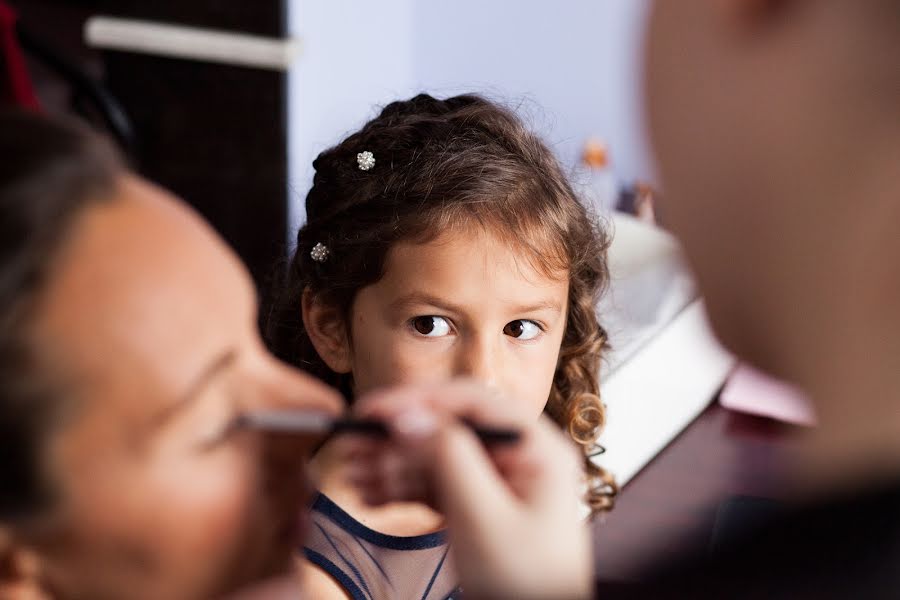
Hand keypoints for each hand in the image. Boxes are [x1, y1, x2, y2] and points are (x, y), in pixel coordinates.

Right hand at [348, 381, 593, 599]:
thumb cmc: (528, 582)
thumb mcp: (484, 519)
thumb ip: (449, 460)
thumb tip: (410, 415)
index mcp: (535, 446)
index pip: (470, 401)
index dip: (417, 400)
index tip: (370, 412)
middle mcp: (517, 455)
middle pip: (449, 427)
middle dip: (398, 435)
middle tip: (351, 444)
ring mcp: (498, 482)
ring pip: (437, 457)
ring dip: (392, 463)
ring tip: (353, 473)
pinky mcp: (480, 506)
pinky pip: (437, 485)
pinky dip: (403, 488)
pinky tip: (371, 495)